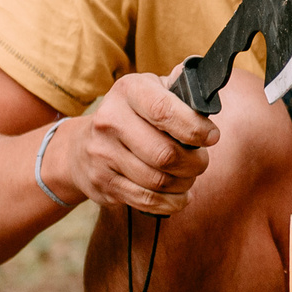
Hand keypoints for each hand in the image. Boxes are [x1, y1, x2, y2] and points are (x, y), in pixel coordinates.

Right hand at [54, 72, 217, 215]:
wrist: (80, 145)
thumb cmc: (131, 115)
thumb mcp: (150, 91)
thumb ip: (180, 89)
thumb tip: (207, 89)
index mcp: (128, 91)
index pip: (164, 110)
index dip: (194, 128)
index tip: (212, 137)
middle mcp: (110, 120)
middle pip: (165, 153)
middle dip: (194, 163)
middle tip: (201, 162)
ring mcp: (102, 154)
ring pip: (158, 180)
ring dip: (184, 183)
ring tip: (189, 177)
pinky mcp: (102, 183)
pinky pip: (146, 200)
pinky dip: (171, 202)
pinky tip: (180, 196)